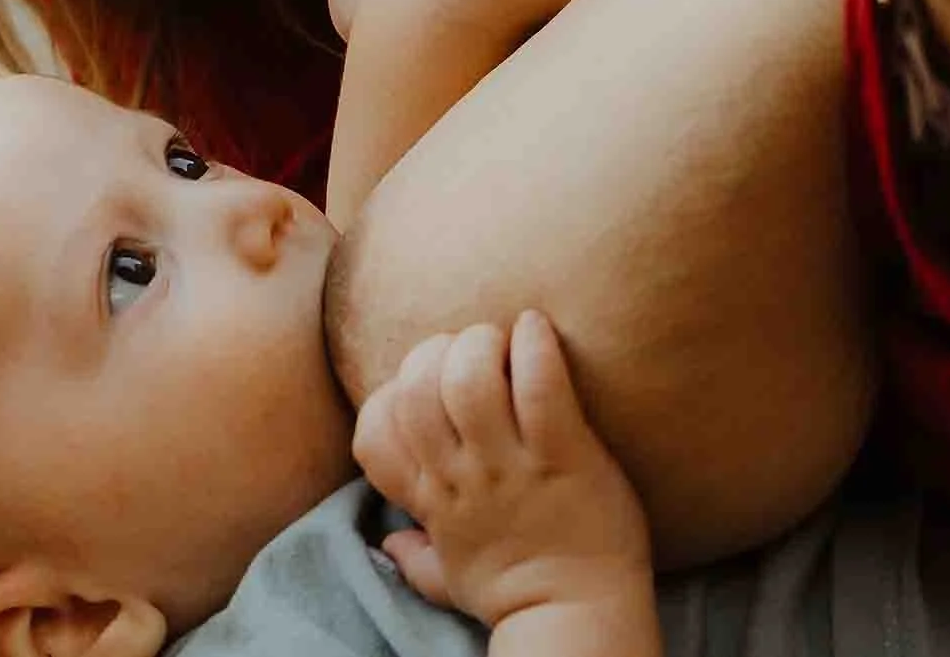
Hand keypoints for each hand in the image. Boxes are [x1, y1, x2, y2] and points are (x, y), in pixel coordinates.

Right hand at [353, 313, 650, 626]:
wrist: (576, 619)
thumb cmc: (514, 593)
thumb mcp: (448, 578)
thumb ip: (414, 555)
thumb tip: (387, 543)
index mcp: (429, 497)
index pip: (372, 429)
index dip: (390, 392)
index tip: (425, 385)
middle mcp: (459, 476)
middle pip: (416, 387)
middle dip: (436, 351)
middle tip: (472, 350)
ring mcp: (508, 465)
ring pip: (469, 378)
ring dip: (482, 344)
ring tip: (504, 340)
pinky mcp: (562, 456)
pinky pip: (539, 386)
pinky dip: (535, 346)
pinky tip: (537, 330)